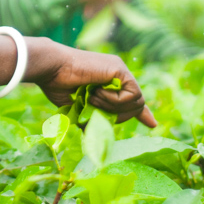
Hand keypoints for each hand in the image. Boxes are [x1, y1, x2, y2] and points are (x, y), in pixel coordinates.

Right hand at [25, 37, 157, 125]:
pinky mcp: (120, 68)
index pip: (132, 97)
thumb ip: (94, 117)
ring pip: (136, 101)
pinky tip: (96, 93)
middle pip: (136, 103)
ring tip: (92, 98)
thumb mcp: (79, 108)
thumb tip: (99, 135)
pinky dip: (114, 100)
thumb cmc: (57, 85)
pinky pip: (131, 95)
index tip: (152, 124)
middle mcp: (117, 73)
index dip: (142, 113)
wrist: (51, 68)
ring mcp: (120, 70)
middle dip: (120, 115)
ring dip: (113, 107)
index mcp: (108, 80)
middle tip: (95, 108)